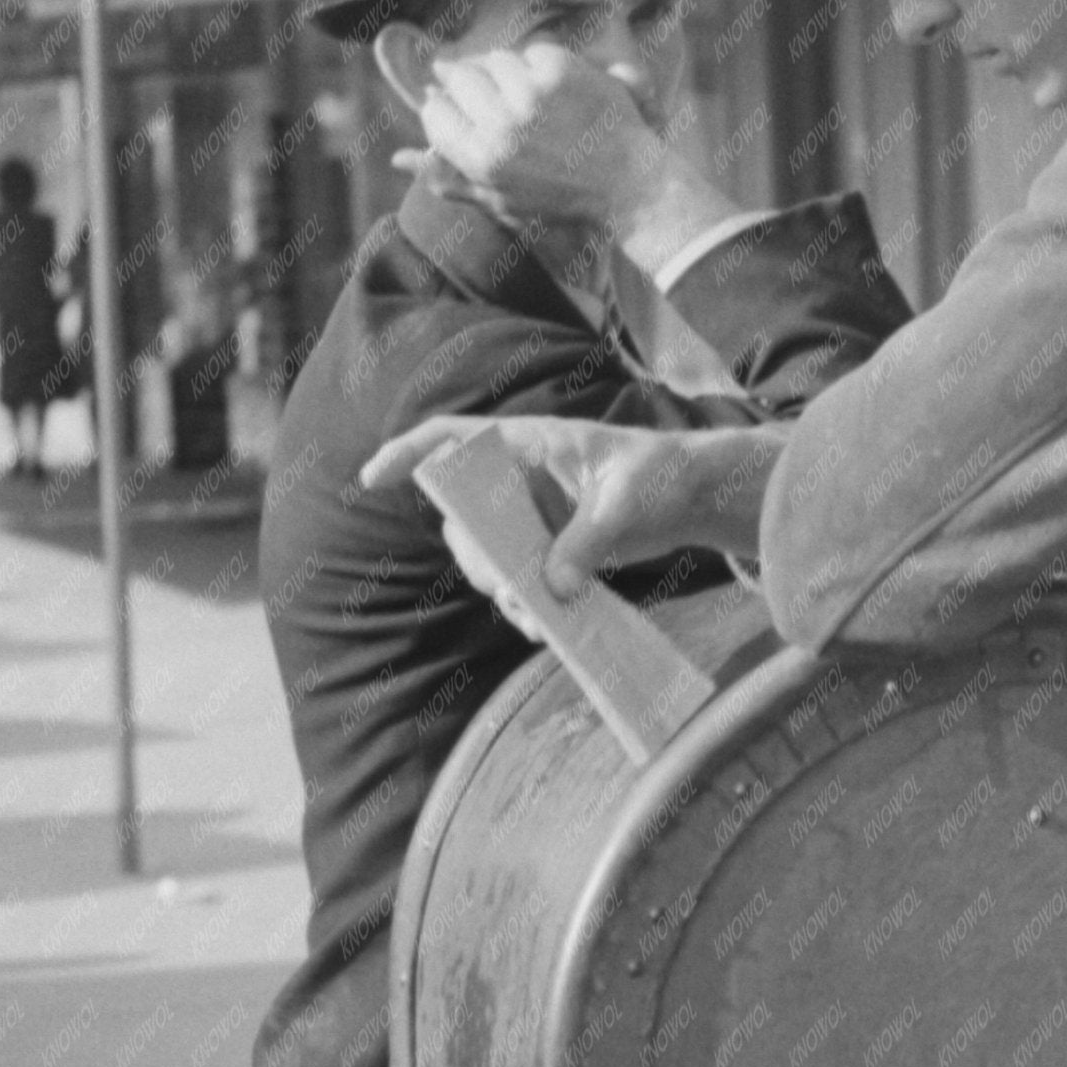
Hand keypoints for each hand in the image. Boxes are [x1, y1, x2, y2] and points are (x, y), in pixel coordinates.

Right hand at [361, 412, 780, 599]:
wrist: (693, 497)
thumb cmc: (659, 475)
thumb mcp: (627, 502)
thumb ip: (588, 542)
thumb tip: (555, 589)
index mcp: (528, 446)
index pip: (452, 438)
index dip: (409, 454)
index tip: (374, 477)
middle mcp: (519, 483)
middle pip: (466, 520)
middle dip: (477, 559)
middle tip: (506, 588)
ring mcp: (532, 519)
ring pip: (490, 558)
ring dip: (503, 590)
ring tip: (535, 618)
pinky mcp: (551, 551)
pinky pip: (521, 581)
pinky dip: (528, 606)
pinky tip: (545, 627)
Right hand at [410, 40, 676, 240]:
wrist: (628, 186)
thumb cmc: (562, 200)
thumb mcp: (501, 200)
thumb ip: (449, 178)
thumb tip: (398, 158)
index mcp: (481, 160)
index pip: (435, 113)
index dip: (445, 107)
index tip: (460, 109)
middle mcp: (500, 125)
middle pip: (459, 77)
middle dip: (470, 81)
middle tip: (495, 96)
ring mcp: (530, 95)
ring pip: (494, 60)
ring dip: (504, 71)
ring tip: (528, 96)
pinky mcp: (559, 71)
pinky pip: (532, 54)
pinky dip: (541, 67)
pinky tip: (557, 91)